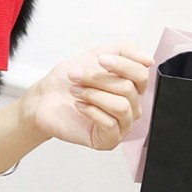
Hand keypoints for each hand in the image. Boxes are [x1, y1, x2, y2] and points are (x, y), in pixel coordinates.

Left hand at [26, 43, 154, 150]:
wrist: (43, 99)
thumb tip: (148, 60)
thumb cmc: (68, 81)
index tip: (100, 60)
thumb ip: (123, 51)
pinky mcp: (108, 140)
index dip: (122, 65)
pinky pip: (110, 124)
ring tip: (74, 90)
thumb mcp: (95, 56)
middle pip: (129, 89)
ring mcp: (121, 125)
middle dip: (98, 79)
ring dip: (93, 94)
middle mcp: (131, 106)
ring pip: (121, 106)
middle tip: (75, 75)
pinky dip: (91, 111)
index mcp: (131, 87)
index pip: (141, 74)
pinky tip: (78, 105)